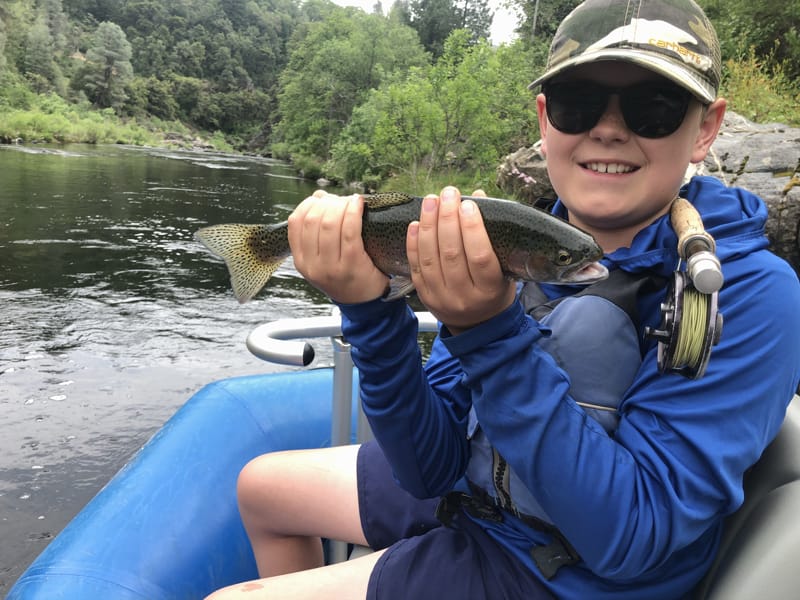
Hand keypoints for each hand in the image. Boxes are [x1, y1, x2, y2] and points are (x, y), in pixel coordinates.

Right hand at [287, 190, 388, 303]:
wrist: (364, 303)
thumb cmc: (345, 275)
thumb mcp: (320, 260)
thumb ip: (316, 232)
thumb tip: (319, 196)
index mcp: (301, 261)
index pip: (295, 222)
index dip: (308, 204)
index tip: (322, 199)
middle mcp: (312, 265)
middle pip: (313, 220)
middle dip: (328, 203)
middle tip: (341, 200)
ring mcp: (331, 266)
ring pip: (329, 223)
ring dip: (341, 205)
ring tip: (351, 201)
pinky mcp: (352, 264)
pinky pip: (349, 231)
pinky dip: (353, 212)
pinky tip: (358, 204)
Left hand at [406, 186, 516, 333]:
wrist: (477, 325)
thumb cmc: (494, 290)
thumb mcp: (504, 268)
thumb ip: (492, 234)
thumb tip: (478, 196)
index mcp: (490, 290)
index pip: (480, 257)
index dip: (473, 229)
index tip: (468, 204)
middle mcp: (464, 297)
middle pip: (452, 254)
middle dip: (448, 219)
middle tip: (448, 194)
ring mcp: (442, 298)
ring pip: (430, 259)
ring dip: (429, 226)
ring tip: (430, 201)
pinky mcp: (425, 296)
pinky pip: (416, 267)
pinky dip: (413, 243)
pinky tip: (415, 223)